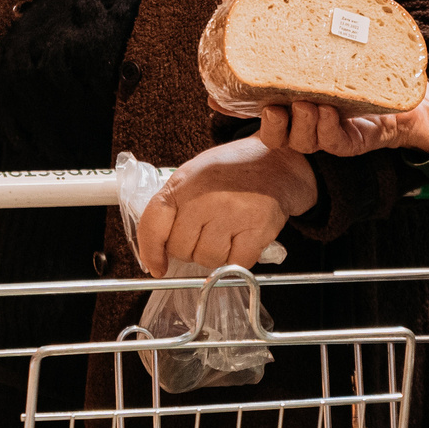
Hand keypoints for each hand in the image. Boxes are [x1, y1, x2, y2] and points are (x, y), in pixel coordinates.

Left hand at [135, 140, 316, 276]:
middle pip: (180, 249)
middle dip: (190, 249)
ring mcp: (232, 213)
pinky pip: (236, 264)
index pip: (153, 224)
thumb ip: (174, 207)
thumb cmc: (234, 170)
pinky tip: (244, 239)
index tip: (157, 266)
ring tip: (227, 233)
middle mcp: (204, 197)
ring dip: (216, 256)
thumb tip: (158, 252)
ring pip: (208, 260)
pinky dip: (239, 260)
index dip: (150, 251)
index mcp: (184, 182)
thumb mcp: (194, 175)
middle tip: (206, 234)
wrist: (278, 161)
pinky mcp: (258, 228)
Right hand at [214, 0, 428, 160]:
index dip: (232, 107)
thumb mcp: (310, 19)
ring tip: (308, 103)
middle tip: (274, 105)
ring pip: (302, 140)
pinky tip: (328, 112)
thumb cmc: (348, 49)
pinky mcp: (351, 137)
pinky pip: (333, 141)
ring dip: (301, 125)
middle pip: (274, 135)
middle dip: (270, 125)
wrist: (399, 73)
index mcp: (287, 94)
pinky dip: (327, 130)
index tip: (216, 101)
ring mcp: (326, 129)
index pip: (251, 108)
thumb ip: (270, 3)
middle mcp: (303, 116)